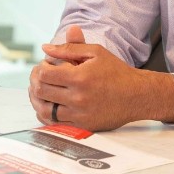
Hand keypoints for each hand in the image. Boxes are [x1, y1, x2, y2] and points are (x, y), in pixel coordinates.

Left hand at [27, 25, 173, 130]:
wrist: (136, 95)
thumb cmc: (116, 71)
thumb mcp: (95, 52)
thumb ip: (69, 48)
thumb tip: (45, 48)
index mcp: (80, 77)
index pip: (44, 74)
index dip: (40, 68)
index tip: (47, 65)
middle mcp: (78, 97)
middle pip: (41, 91)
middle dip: (36, 82)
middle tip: (42, 77)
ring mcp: (79, 114)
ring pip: (44, 110)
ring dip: (37, 99)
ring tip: (43, 90)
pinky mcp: (82, 125)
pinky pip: (54, 122)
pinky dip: (46, 114)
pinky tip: (50, 104)